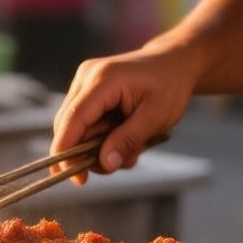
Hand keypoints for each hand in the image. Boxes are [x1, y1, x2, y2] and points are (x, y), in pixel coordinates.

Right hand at [49, 45, 199, 184]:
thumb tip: (104, 164)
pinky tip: (126, 136)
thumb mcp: (156, 116)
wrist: (174, 62)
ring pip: (77, 128)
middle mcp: (86, 77)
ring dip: (100, 146)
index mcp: (102, 80)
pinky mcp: (88, 90)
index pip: (73, 119)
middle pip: (69, 126)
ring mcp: (85, 82)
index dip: (68, 152)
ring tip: (133, 147)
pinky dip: (102, 137)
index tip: (77, 180)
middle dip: (90, 152)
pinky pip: (85, 123)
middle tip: (123, 160)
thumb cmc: (170, 85)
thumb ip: (128, 140)